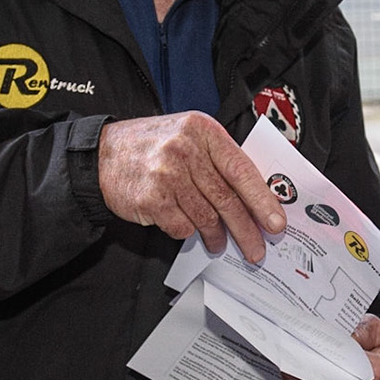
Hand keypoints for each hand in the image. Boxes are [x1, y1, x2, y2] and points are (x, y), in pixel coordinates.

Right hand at [98, 113, 285, 261]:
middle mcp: (185, 149)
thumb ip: (218, 158)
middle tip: (257, 249)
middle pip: (226, 198)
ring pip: (206, 217)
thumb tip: (255, 196)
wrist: (103, 153)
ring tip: (220, 243)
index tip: (276, 222)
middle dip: (246, 229)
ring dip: (216, 236)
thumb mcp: (188, 136)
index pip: (241, 169)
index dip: (262, 199)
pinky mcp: (151, 198)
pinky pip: (181, 226)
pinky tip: (185, 228)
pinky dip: (186, 232)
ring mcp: (166, 174)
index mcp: (202, 131)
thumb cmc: (152, 146)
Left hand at [283, 315, 379, 379]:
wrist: (379, 375)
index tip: (327, 350)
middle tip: (301, 358)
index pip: (379, 373)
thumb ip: (361, 332)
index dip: (353, 364)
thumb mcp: (377, 332)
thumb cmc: (378, 350)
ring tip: (292, 368)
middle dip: (324, 378)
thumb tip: (336, 339)